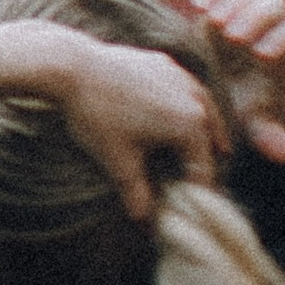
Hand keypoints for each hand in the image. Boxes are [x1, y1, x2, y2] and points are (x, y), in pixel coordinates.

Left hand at [53, 32, 222, 218]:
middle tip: (201, 178)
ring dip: (206, 128)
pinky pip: (185, 88)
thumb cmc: (98, 115)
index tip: (192, 206)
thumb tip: (144, 220)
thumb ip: (136, 194)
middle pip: (211, 136)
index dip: (197, 191)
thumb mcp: (118, 161)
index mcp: (191, 126)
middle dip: (208, 158)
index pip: (202, 168)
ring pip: (204, 108)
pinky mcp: (163, 63)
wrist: (73, 67)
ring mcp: (180, 76)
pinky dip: (187, 104)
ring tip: (211, 143)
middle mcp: (195, 98)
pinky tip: (177, 109)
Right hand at [189, 0, 284, 166]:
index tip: (261, 56)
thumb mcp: (256, 126)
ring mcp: (247, 12)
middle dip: (255, 18)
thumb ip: (269, 136)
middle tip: (233, 37)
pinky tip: (197, 6)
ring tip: (212, 23)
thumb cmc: (246, 112)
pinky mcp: (223, 5)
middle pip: (275, 6)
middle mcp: (272, 28)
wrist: (225, 92)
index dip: (282, 40)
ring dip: (233, 3)